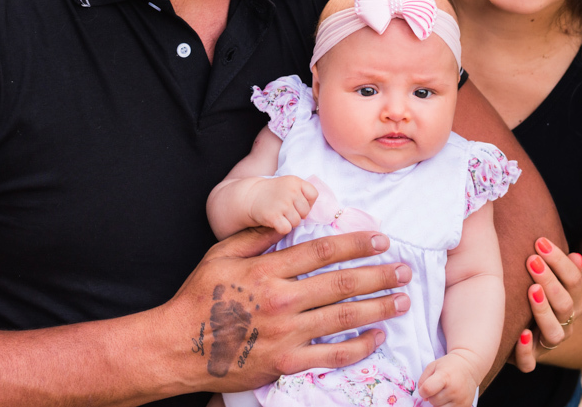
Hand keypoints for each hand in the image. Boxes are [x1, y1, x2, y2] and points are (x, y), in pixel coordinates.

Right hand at [164, 226, 412, 392]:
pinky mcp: (286, 363)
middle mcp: (282, 300)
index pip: (323, 251)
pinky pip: (331, 356)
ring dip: (378, 307)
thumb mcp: (222, 255)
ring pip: (344, 318)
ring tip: (402, 299)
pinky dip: (359, 347)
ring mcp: (286, 334)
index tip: (380, 238)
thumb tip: (289, 218)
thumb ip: (257, 236)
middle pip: (342, 283)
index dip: (357, 243)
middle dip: (379, 274)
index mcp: (268, 270)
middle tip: (404, 269)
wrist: (176, 346)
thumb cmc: (197, 297)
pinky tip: (378, 337)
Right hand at [248, 176, 317, 234]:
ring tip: (279, 214)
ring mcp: (282, 203)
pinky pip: (286, 229)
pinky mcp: (273, 216)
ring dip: (289, 222)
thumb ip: (303, 193)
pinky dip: (281, 229)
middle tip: (285, 210)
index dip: (308, 202)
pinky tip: (274, 221)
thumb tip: (318, 211)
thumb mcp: (289, 184)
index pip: (314, 195)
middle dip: (297, 214)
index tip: (297, 203)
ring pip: (296, 222)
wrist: (249, 196)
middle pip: (305, 211)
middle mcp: (290, 191)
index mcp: (295, 181)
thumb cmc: (273, 193)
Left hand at [418, 349, 481, 406]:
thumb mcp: (433, 366)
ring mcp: (460, 399)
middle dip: (432, 396)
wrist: (469, 367)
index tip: (425, 388)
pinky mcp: (465, 406)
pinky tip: (449, 398)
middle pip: (433, 401)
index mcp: (445, 376)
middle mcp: (454, 389)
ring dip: (438, 403)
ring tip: (444, 393)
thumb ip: (423, 380)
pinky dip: (446, 406)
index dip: (422, 391)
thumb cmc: (449, 366)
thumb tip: (423, 396)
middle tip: (438, 388)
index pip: (427, 389)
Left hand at [510, 237, 581, 371]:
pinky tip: (521, 334)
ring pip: (553, 333)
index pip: (574, 281)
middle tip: (532, 259)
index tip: (541, 242)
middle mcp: (565, 323)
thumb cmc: (540, 298)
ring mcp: (548, 343)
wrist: (535, 336)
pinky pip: (530, 362)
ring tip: (532, 290)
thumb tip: (577, 256)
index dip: (560, 262)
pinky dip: (526, 350)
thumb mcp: (554, 282)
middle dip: (550, 280)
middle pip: (565, 304)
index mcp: (573, 302)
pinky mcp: (530, 358)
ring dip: (543, 311)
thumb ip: (564, 269)